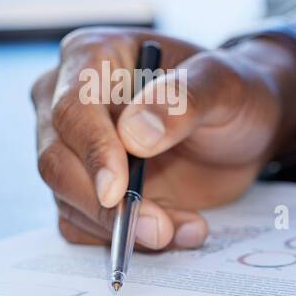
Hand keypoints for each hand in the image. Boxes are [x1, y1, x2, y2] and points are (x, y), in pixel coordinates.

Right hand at [30, 28, 295, 249]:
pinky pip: (82, 226)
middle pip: (56, 161)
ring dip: (124, 227)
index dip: (92, 150)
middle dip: (106, 205)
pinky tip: (176, 230)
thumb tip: (134, 133)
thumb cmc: (228, 91)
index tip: (118, 190)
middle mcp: (65, 100)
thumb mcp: (224, 84)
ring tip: (187, 227)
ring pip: (67, 201)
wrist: (239, 128)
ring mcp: (69, 149)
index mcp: (91, 56)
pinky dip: (125, 239)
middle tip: (161, 228)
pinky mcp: (81, 190)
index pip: (72, 107)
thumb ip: (183, 99)